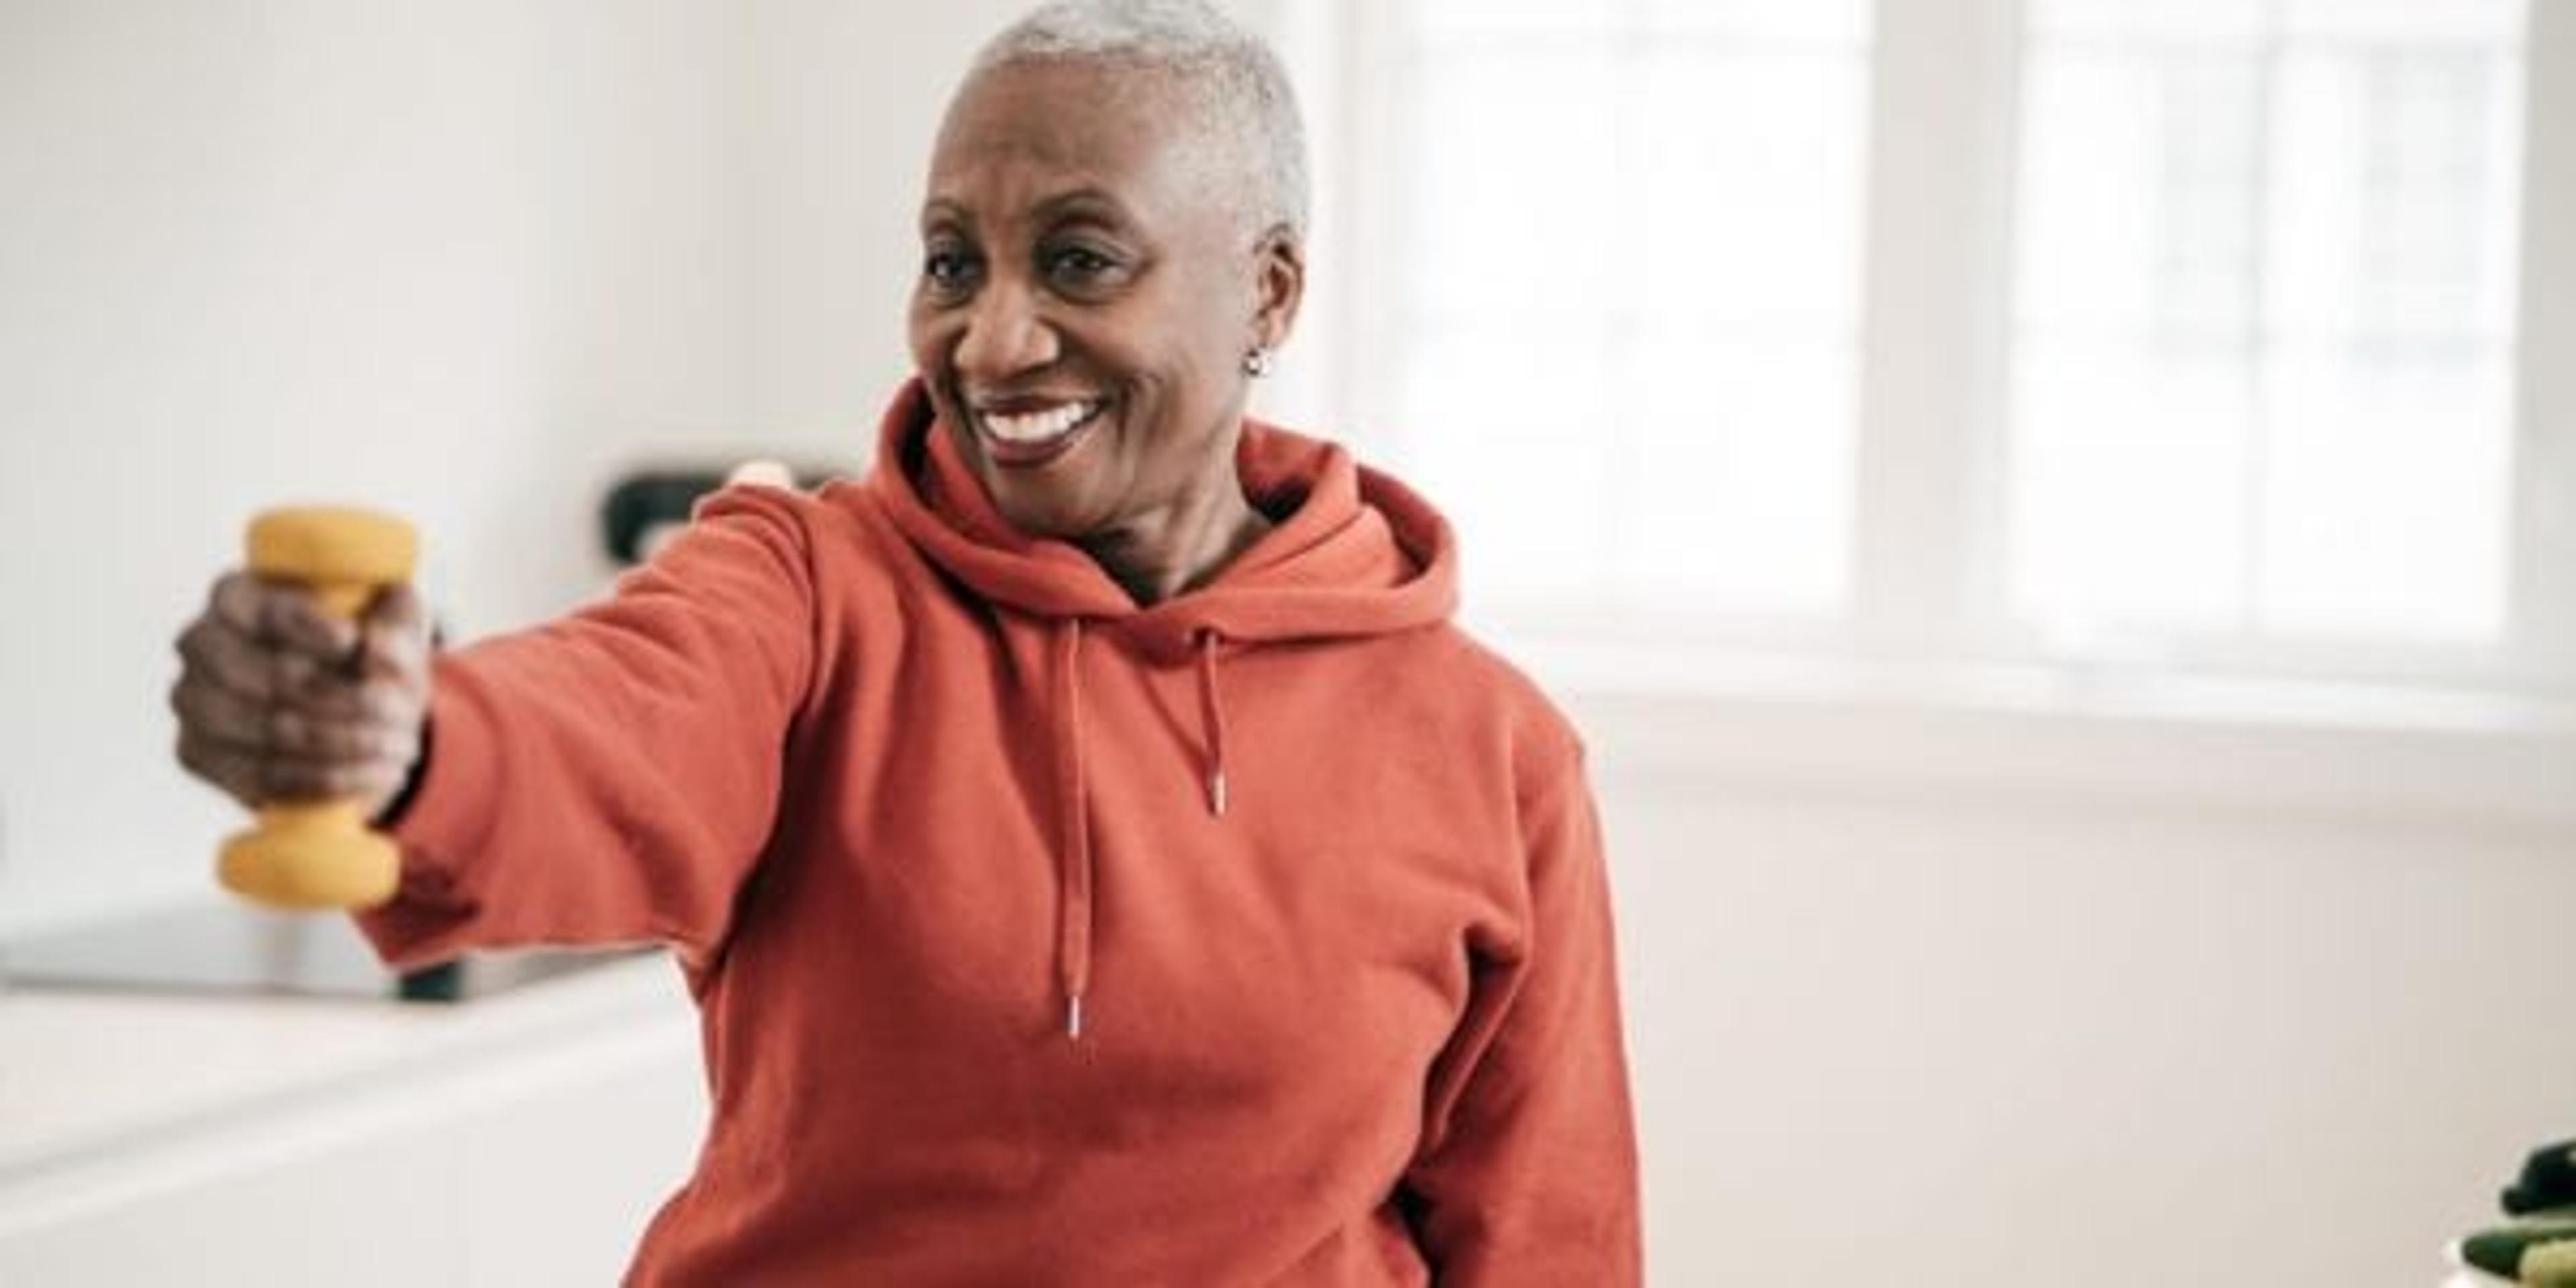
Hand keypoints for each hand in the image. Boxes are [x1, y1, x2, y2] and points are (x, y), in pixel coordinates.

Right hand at [171, 573, 431, 817]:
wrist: (350, 710)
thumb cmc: (368, 653)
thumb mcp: (396, 627)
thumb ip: (394, 628)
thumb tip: (374, 645)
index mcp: (237, 595)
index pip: (261, 611)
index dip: (306, 629)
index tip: (353, 643)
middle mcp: (200, 643)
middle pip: (265, 677)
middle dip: (342, 699)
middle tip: (396, 711)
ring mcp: (192, 700)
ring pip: (267, 730)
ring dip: (343, 743)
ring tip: (396, 746)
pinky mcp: (196, 752)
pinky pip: (261, 776)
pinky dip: (325, 778)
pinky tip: (371, 772)